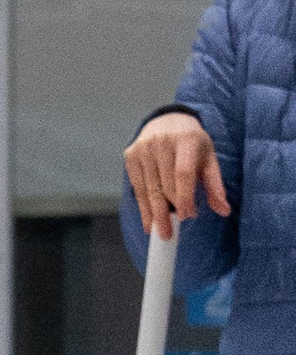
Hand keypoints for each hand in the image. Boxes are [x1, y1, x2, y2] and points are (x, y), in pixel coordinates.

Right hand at [124, 109, 229, 239]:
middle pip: (164, 185)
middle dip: (168, 212)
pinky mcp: (131, 156)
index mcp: (186, 139)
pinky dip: (143, 207)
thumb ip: (215, 184)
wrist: (167, 121)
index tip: (188, 216)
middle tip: (171, 232)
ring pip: (149, 189)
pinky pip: (137, 188)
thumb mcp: (208, 158)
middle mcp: (162, 142)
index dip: (185, 197)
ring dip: (154, 214)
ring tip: (161, 232)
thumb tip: (224, 210)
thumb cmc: (191, 143)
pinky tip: (149, 222)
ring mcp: (144, 148)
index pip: (183, 173)